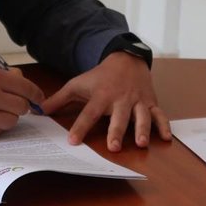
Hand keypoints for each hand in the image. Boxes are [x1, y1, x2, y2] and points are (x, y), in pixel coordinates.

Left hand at [41, 53, 171, 151]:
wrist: (126, 59)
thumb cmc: (100, 76)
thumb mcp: (78, 84)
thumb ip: (59, 99)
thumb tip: (39, 111)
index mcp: (101, 96)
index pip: (89, 113)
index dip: (80, 127)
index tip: (73, 140)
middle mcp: (120, 99)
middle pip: (118, 117)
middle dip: (116, 131)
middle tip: (113, 146)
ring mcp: (137, 101)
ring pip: (141, 116)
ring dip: (142, 129)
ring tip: (141, 143)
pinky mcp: (150, 102)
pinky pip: (160, 114)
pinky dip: (164, 126)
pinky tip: (166, 138)